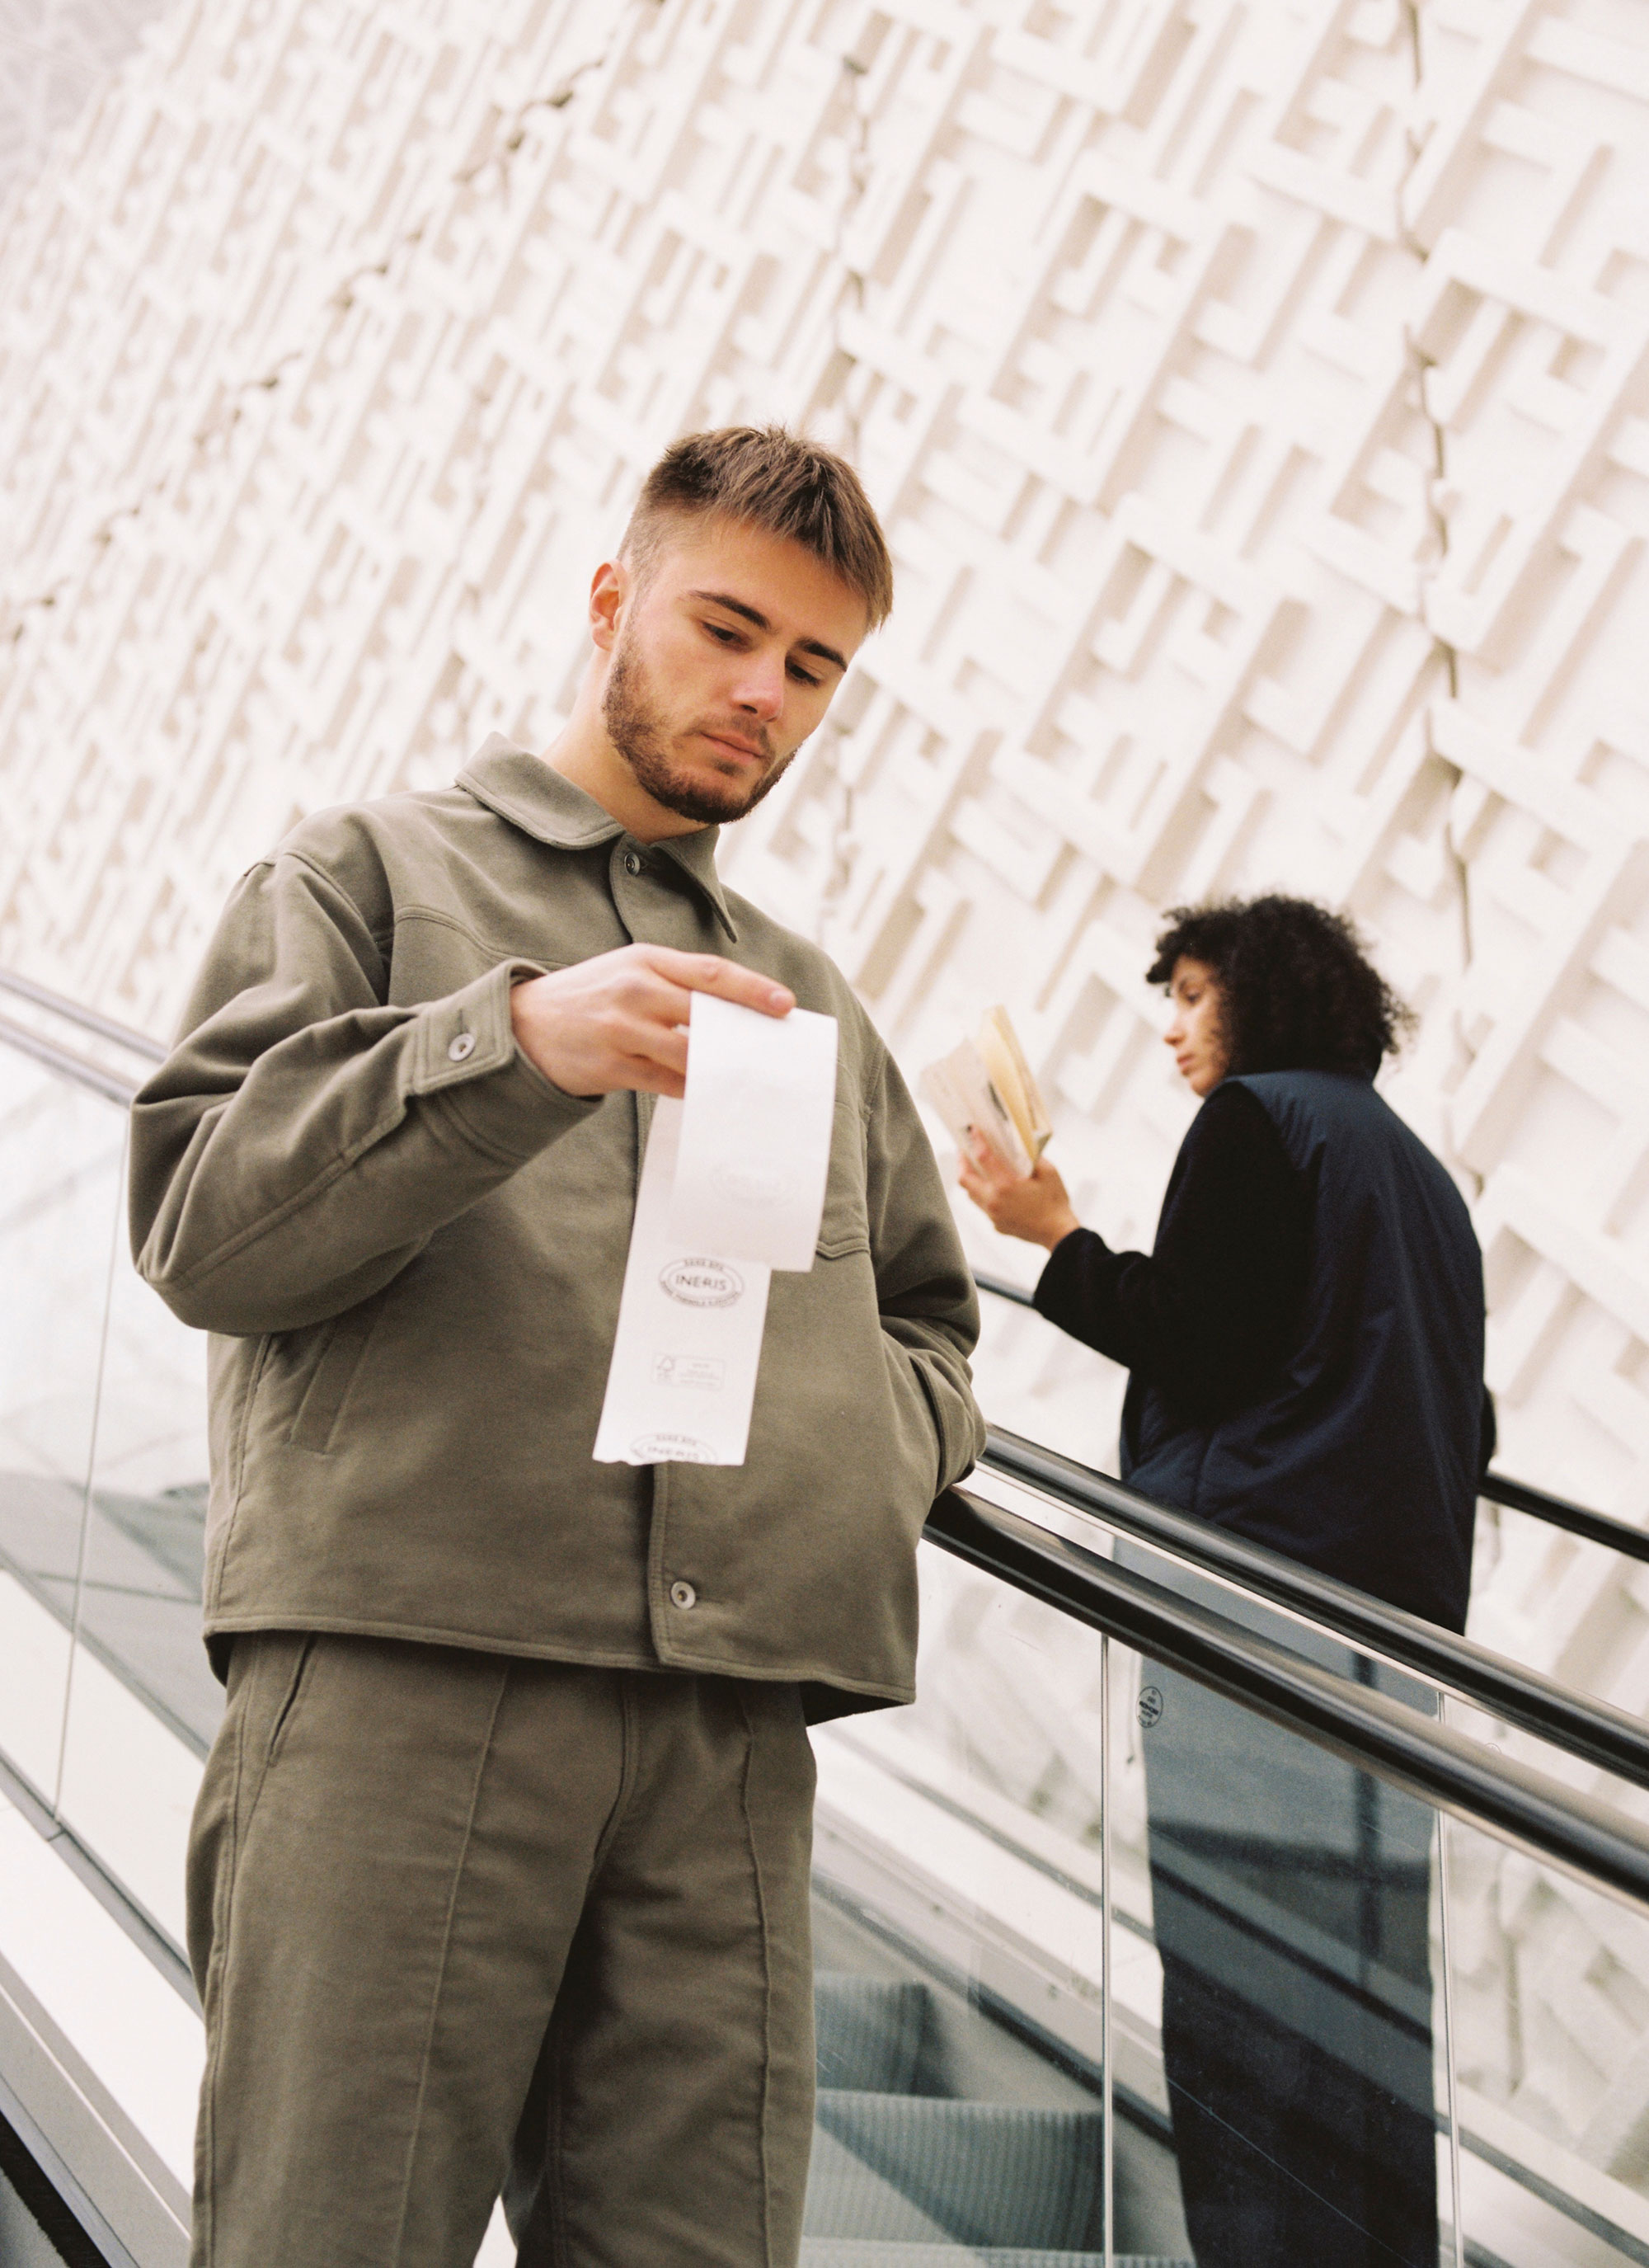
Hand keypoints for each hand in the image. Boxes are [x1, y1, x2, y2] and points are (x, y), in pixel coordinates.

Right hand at [510, 945, 793, 1098]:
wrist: (525, 1023)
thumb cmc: (592, 996)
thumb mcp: (630, 971)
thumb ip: (677, 985)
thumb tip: (733, 1014)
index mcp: (646, 960)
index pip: (711, 972)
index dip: (752, 989)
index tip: (785, 1005)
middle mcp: (636, 990)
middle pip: (706, 1015)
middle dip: (743, 1034)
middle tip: (773, 1051)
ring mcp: (621, 1029)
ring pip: (689, 1054)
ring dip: (719, 1068)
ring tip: (743, 1076)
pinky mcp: (611, 1065)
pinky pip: (666, 1083)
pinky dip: (689, 1088)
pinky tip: (703, 1092)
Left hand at [958, 1135, 1079, 1250]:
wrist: (1058, 1233)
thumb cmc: (1055, 1202)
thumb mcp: (1048, 1172)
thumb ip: (1032, 1157)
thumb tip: (1019, 1146)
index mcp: (1006, 1186)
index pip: (983, 1158)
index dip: (977, 1141)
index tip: (972, 1130)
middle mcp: (994, 1201)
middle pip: (965, 1179)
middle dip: (961, 1161)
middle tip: (964, 1150)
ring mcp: (993, 1215)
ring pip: (971, 1194)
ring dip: (971, 1179)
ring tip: (974, 1167)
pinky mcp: (996, 1224)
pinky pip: (983, 1206)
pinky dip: (983, 1193)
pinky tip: (991, 1186)